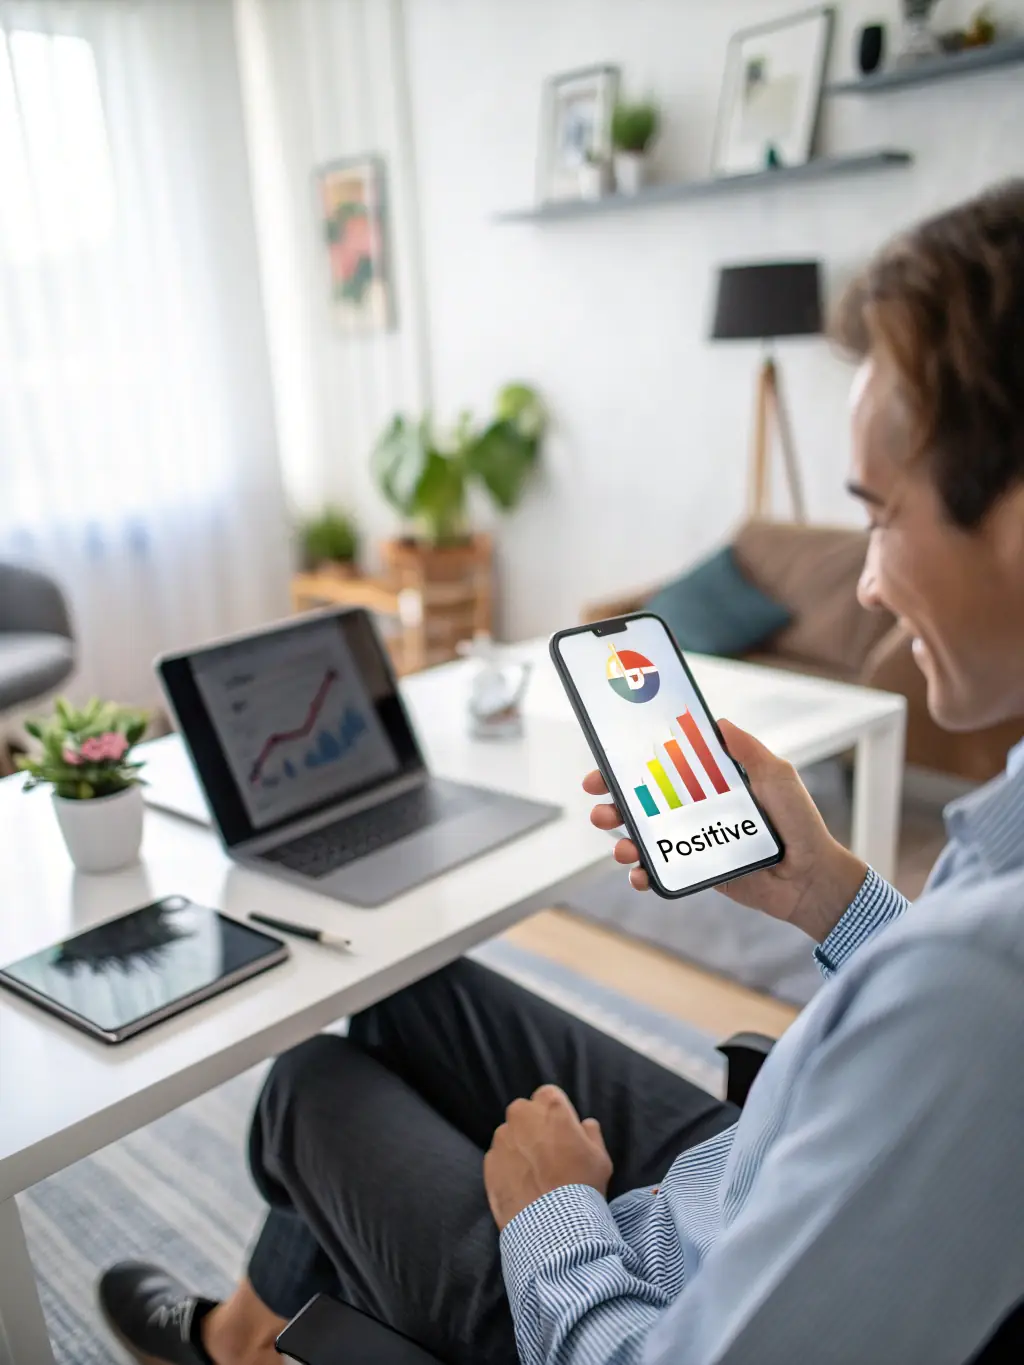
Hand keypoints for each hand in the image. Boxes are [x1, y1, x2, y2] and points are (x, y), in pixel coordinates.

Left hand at [483, 1084, 612, 1231]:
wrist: (552, 1226)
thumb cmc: (582, 1186)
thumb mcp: (601, 1157)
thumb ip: (591, 1133)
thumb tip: (585, 1125)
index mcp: (550, 1106)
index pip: (548, 1095)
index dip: (556, 1114)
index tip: (562, 1132)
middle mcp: (521, 1115)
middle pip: (525, 1112)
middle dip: (533, 1125)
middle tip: (547, 1152)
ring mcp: (501, 1139)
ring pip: (510, 1135)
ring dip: (519, 1146)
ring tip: (533, 1173)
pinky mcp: (488, 1163)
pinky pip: (499, 1158)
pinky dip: (507, 1167)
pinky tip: (521, 1186)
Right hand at [584, 718, 867, 943]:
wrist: (810, 876)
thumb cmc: (799, 822)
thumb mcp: (777, 776)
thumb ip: (749, 751)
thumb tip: (719, 723)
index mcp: (708, 781)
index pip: (661, 766)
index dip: (629, 763)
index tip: (606, 760)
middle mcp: (694, 808)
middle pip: (640, 801)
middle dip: (612, 801)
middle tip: (600, 803)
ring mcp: (691, 840)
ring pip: (643, 837)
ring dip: (621, 839)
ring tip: (621, 844)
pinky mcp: (694, 870)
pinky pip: (660, 872)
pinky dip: (642, 874)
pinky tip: (639, 874)